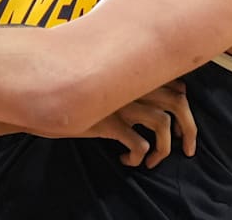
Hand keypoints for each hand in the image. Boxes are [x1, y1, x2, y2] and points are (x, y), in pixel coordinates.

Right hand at [33, 80, 195, 168]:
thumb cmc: (72, 90)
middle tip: (186, 147)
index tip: (180, 123)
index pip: (175, 82)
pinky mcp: (108, 121)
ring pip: (162, 123)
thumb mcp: (102, 83)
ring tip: (153, 160)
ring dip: (164, 148)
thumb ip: (125, 84)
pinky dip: (139, 155)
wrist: (42, 94)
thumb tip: (153, 97)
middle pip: (178, 102)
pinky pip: (139, 142)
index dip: (183, 103)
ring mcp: (120, 102)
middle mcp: (131, 84)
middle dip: (189, 128)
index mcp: (132, 72)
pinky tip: (126, 159)